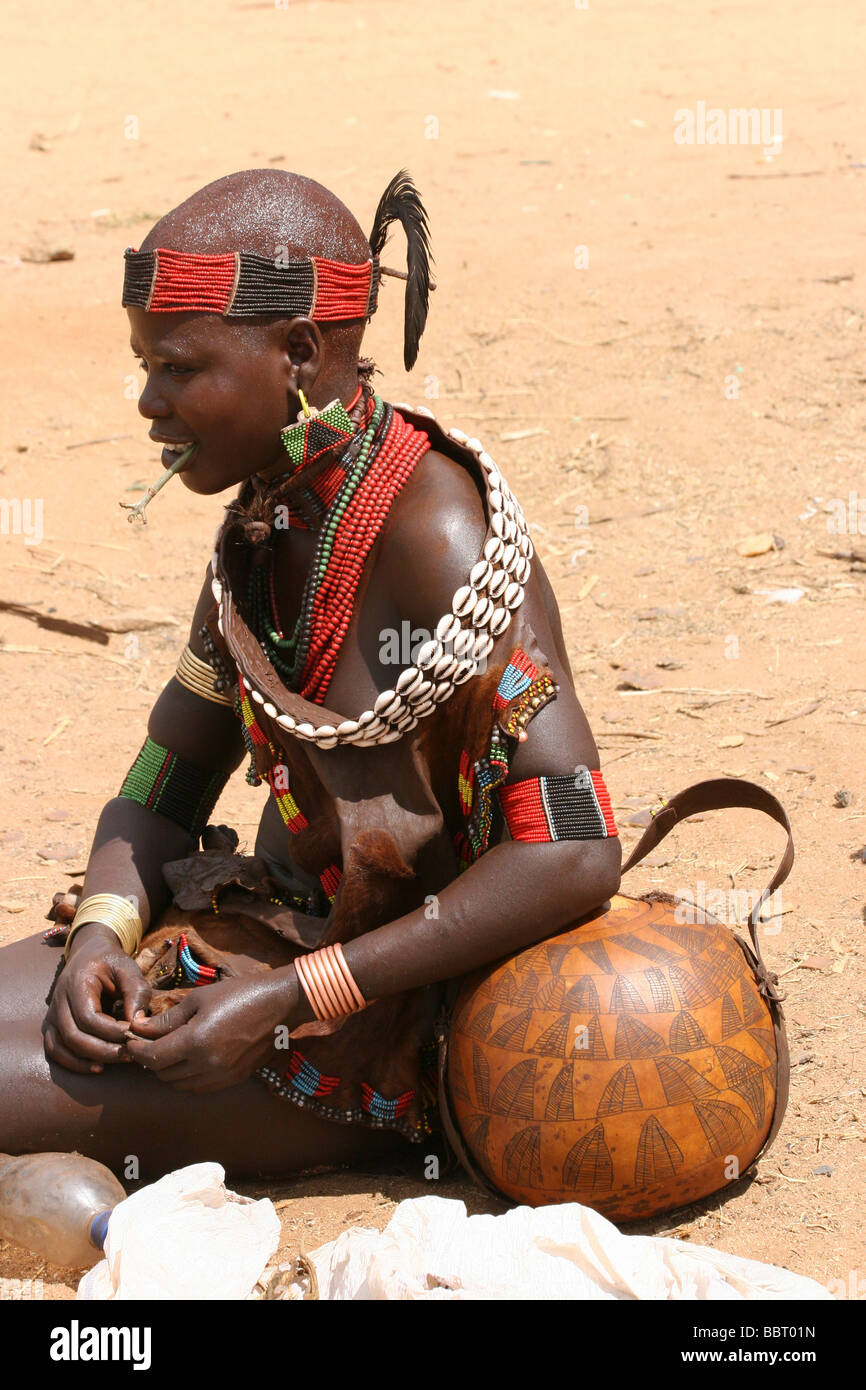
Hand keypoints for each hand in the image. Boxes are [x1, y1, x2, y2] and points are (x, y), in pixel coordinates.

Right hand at [43, 923, 151, 1073]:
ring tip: (118, 1060)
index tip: (133, 1033)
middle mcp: (58, 1000)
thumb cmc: (111, 962)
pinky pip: (55, 1050)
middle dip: (103, 1050)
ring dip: (89, 1060)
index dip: (111, 1031)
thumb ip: (136, 992)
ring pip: (61, 1047)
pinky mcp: (53, 1025)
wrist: (89, 954)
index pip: (88, 1017)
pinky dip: (73, 1063)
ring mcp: (52, 1014)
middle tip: (130, 1054)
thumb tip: (137, 1023)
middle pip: (73, 1036)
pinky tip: (98, 1066)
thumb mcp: (128, 968)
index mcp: (76, 983)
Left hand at [124, 969, 296, 1092]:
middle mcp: (207, 1065)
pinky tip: (190, 1059)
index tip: (131, 1040)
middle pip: (164, 1074)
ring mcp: (222, 1076)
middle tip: (147, 1043)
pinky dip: (188, 1077)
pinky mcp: (233, 1080)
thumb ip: (166, 1018)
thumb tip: (139, 1027)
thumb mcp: (198, 998)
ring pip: (180, 1085)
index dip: (137, 1050)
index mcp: (196, 1042)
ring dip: (169, 1071)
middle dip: (151, 1060)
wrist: (279, 1004)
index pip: (153, 1058)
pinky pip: (200, 1087)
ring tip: (168, 1050)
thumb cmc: (237, 994)